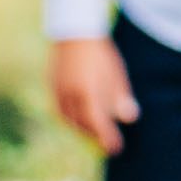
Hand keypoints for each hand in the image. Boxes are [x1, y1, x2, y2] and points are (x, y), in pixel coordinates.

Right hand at [51, 38, 138, 154]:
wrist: (75, 31)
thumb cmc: (100, 53)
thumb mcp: (116, 73)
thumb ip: (121, 97)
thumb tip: (129, 118)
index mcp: (87, 92)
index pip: (97, 123)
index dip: (107, 138)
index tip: (116, 149)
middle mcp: (70, 95)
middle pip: (82, 124)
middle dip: (95, 135)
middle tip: (108, 142)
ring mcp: (58, 91)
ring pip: (69, 119)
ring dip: (82, 128)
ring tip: (95, 133)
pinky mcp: (51, 86)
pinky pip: (60, 109)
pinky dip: (71, 118)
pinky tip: (80, 118)